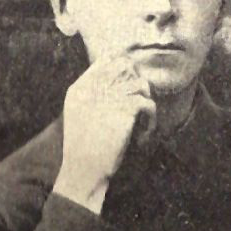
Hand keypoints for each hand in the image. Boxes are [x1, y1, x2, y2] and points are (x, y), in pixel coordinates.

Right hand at [52, 54, 155, 213]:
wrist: (83, 171)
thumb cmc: (84, 146)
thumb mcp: (81, 114)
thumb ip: (95, 94)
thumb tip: (122, 76)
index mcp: (80, 88)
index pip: (107, 59)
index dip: (124, 67)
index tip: (130, 87)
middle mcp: (93, 88)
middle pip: (126, 66)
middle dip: (136, 81)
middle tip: (138, 104)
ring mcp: (109, 98)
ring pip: (141, 84)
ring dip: (146, 101)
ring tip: (141, 119)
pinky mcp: (124, 110)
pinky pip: (148, 104)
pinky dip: (150, 120)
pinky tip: (143, 134)